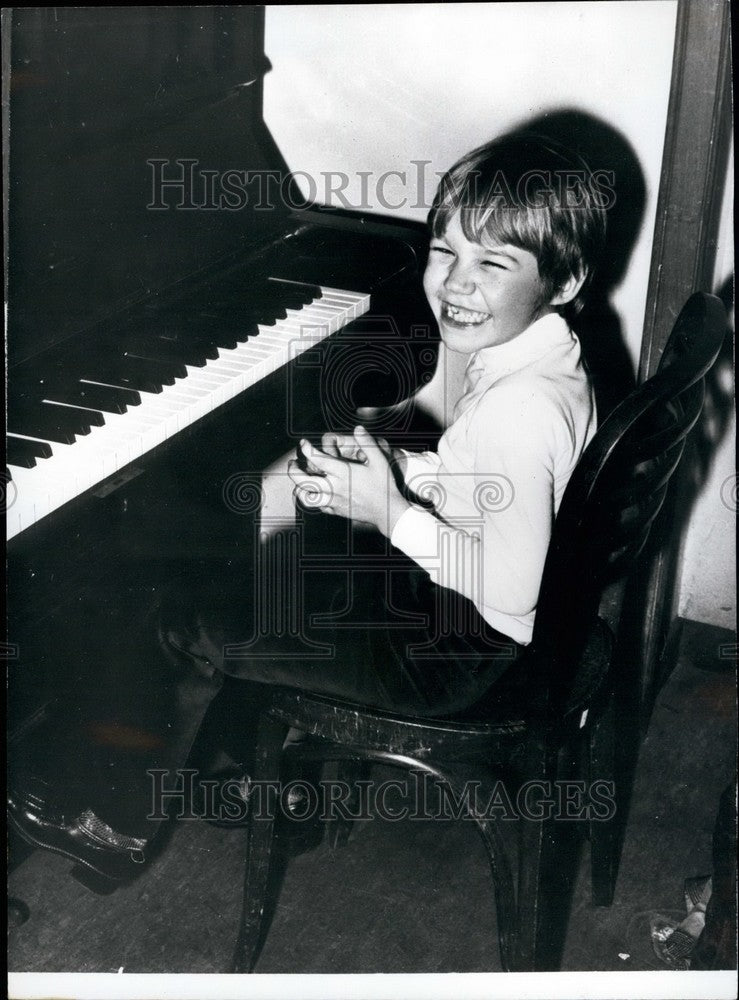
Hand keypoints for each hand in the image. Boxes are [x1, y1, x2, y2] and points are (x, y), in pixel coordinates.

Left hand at [288, 426, 409, 536]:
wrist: (387, 511)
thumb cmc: (384, 485)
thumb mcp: (379, 460)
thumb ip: (367, 442)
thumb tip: (358, 428)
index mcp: (343, 473)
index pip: (318, 459)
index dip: (307, 449)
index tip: (303, 443)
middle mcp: (334, 488)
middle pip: (304, 481)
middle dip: (294, 471)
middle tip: (293, 463)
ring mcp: (334, 501)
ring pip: (307, 498)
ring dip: (299, 489)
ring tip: (298, 482)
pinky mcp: (336, 511)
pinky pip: (318, 507)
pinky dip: (313, 499)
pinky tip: (315, 494)